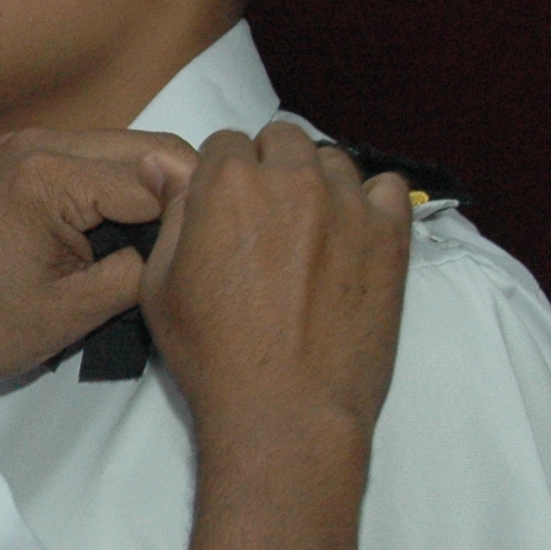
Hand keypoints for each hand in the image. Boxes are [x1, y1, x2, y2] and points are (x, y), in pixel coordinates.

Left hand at [0, 128, 200, 381]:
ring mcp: (21, 142)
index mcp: (49, 176)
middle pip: (143, 148)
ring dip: (148, 182)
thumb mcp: (77, 310)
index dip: (188, 215)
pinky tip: (124, 222)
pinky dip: (113, 181)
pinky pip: (85, 154)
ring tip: (165, 233)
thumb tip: (183, 244)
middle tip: (200, 237)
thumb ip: (140, 268)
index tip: (207, 250)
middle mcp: (36, 142)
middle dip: (178, 189)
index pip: (154, 179)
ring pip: (119, 146)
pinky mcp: (13, 153)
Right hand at [142, 122, 410, 447]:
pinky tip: (353, 234)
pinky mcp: (390, 234)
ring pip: (332, 160)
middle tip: (264, 220)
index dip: (220, 176)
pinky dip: (371, 201)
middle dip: (270, 168)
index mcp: (227, 183)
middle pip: (282, 140)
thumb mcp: (160, 283)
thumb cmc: (214, 354)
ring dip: (318, 182)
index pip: (225, 144)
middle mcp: (291, 179)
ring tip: (309, 231)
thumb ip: (171, 212)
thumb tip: (163, 162)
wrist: (285, 409)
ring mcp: (347, 203)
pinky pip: (388, 188)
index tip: (224, 208)